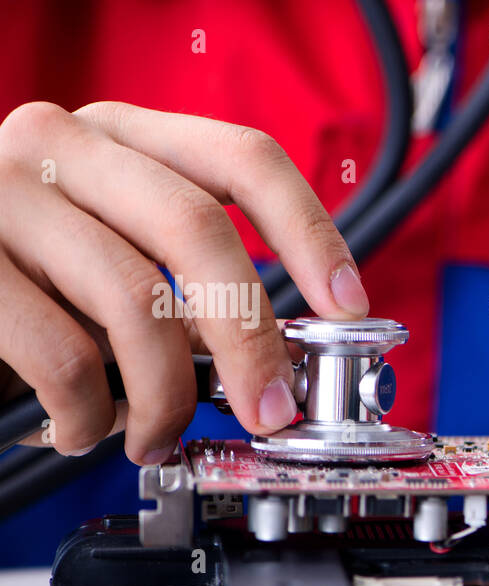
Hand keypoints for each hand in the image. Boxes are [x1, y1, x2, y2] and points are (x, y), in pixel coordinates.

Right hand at [0, 101, 370, 462]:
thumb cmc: (29, 297)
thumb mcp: (118, 277)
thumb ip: (192, 299)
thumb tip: (282, 361)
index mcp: (122, 140)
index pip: (243, 157)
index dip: (311, 233)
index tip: (349, 305)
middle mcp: (60, 145)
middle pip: (198, 230)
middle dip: (253, 339)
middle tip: (273, 411)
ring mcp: (0, 194)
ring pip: (135, 300)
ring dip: (167, 397)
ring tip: (158, 439)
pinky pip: (61, 355)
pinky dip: (90, 416)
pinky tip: (83, 429)